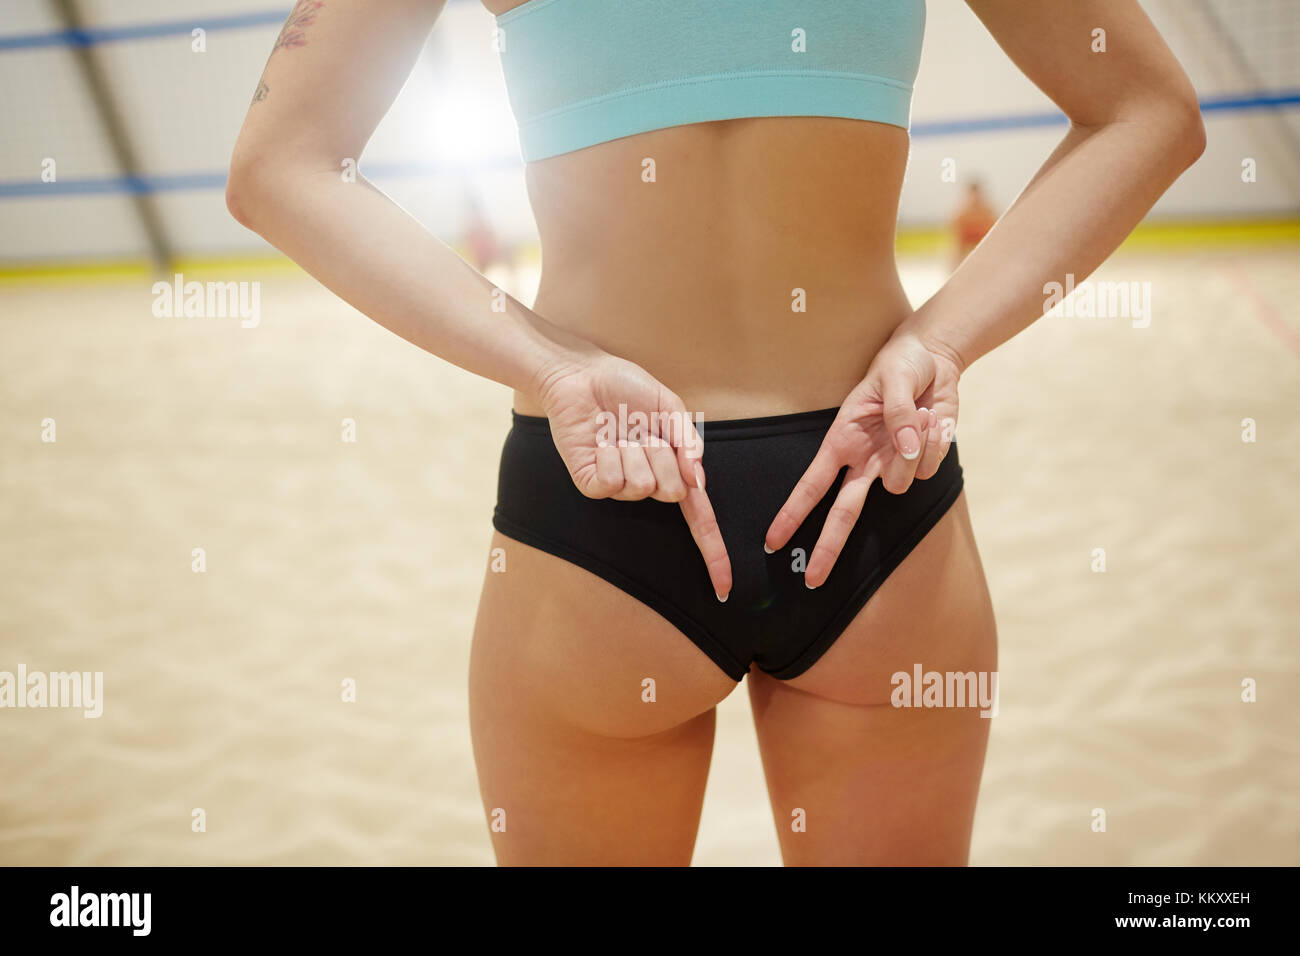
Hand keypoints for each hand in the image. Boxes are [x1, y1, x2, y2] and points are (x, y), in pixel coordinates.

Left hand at [535, 351, 732, 600]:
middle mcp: (647, 483)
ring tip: (619, 430)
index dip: (712, 553)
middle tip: (644, 431)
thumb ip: (690, 441)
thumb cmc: (626, 388)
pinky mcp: (590, 484)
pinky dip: (609, 455)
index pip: (698, 518)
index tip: (724, 587)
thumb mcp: (670, 407)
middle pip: (671, 492)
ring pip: (640, 487)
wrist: (581, 374)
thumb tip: (698, 481)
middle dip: (663, 456)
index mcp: (672, 469)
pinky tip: (601, 439)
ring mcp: (618, 486)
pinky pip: (610, 483)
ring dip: (634, 451)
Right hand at [763, 326, 960, 587]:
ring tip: (918, 412)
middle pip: (842, 513)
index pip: (812, 485)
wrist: (935, 359)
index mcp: (842, 440)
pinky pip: (931, 467)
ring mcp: (892, 464)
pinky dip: (937, 441)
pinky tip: (932, 419)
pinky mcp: (920, 462)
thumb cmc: (901, 365)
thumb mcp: (894, 379)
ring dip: (914, 450)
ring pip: (901, 484)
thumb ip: (899, 416)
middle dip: (826, 547)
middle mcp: (863, 460)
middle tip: (812, 580)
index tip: (773, 541)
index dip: (792, 513)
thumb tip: (904, 451)